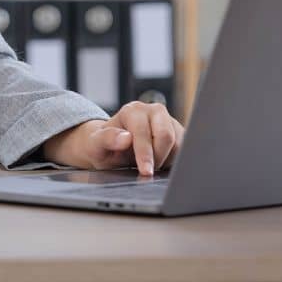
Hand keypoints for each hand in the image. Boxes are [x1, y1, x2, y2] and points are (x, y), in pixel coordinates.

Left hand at [39, 101, 183, 175]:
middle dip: (158, 158)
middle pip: (167, 136)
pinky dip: (175, 160)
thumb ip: (106, 139)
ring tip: (150, 165)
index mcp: (133, 110)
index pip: (144, 133)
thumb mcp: (95, 145)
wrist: (111, 147)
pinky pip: (185, 149)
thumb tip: (125, 138)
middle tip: (147, 171)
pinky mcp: (179, 132)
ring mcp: (169, 120)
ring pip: (179, 144)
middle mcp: (154, 110)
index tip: (146, 172)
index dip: (145, 154)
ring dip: (167, 160)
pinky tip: (160, 163)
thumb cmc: (103, 146)